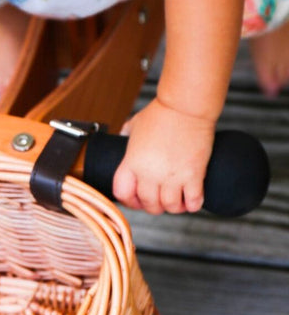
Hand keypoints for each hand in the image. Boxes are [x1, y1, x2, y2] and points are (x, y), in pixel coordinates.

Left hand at [112, 98, 215, 214]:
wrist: (185, 106)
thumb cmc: (161, 112)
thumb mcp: (135, 124)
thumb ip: (126, 134)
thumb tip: (121, 137)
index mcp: (132, 162)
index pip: (122, 193)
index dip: (129, 201)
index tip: (136, 200)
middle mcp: (149, 173)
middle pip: (148, 204)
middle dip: (154, 207)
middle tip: (160, 202)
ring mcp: (172, 176)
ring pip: (170, 207)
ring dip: (173, 208)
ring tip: (177, 202)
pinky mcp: (193, 175)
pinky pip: (193, 201)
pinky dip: (193, 205)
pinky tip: (192, 201)